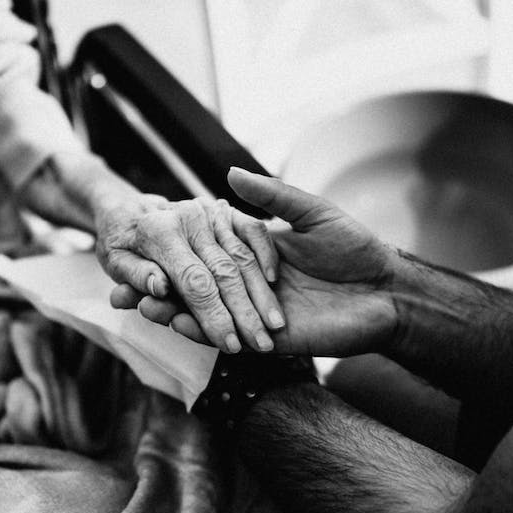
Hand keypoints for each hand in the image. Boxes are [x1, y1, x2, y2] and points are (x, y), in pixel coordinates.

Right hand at [113, 168, 399, 356]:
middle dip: (162, 285)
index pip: (207, 252)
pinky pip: (229, 337)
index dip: (176, 251)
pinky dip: (200, 331)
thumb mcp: (311, 212)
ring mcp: (258, 314)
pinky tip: (173, 322)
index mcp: (259, 255)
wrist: (388, 291)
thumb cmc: (356, 248)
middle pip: (197, 286)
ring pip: (206, 314)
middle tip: (124, 281)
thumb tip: (228, 172)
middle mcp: (253, 285)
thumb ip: (270, 196)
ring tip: (140, 302)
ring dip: (172, 310)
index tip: (142, 242)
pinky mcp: (270, 341)